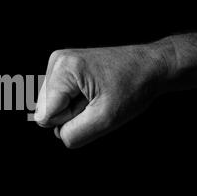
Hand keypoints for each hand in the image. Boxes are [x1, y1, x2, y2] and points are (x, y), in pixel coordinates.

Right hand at [34, 40, 172, 147]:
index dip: (71, 120)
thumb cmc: (134, 87)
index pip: (46, 116)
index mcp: (64, 69)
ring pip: (50, 106)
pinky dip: (75, 101)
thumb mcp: (105, 119)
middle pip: (45, 110)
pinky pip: (57, 99)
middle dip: (71, 113)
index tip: (93, 105)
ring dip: (74, 108)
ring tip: (97, 95)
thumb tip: (58, 134)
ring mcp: (59, 63)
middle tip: (97, 100)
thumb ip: (74, 134)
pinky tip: (93, 91)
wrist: (151, 66)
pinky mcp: (64, 68)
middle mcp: (56, 62)